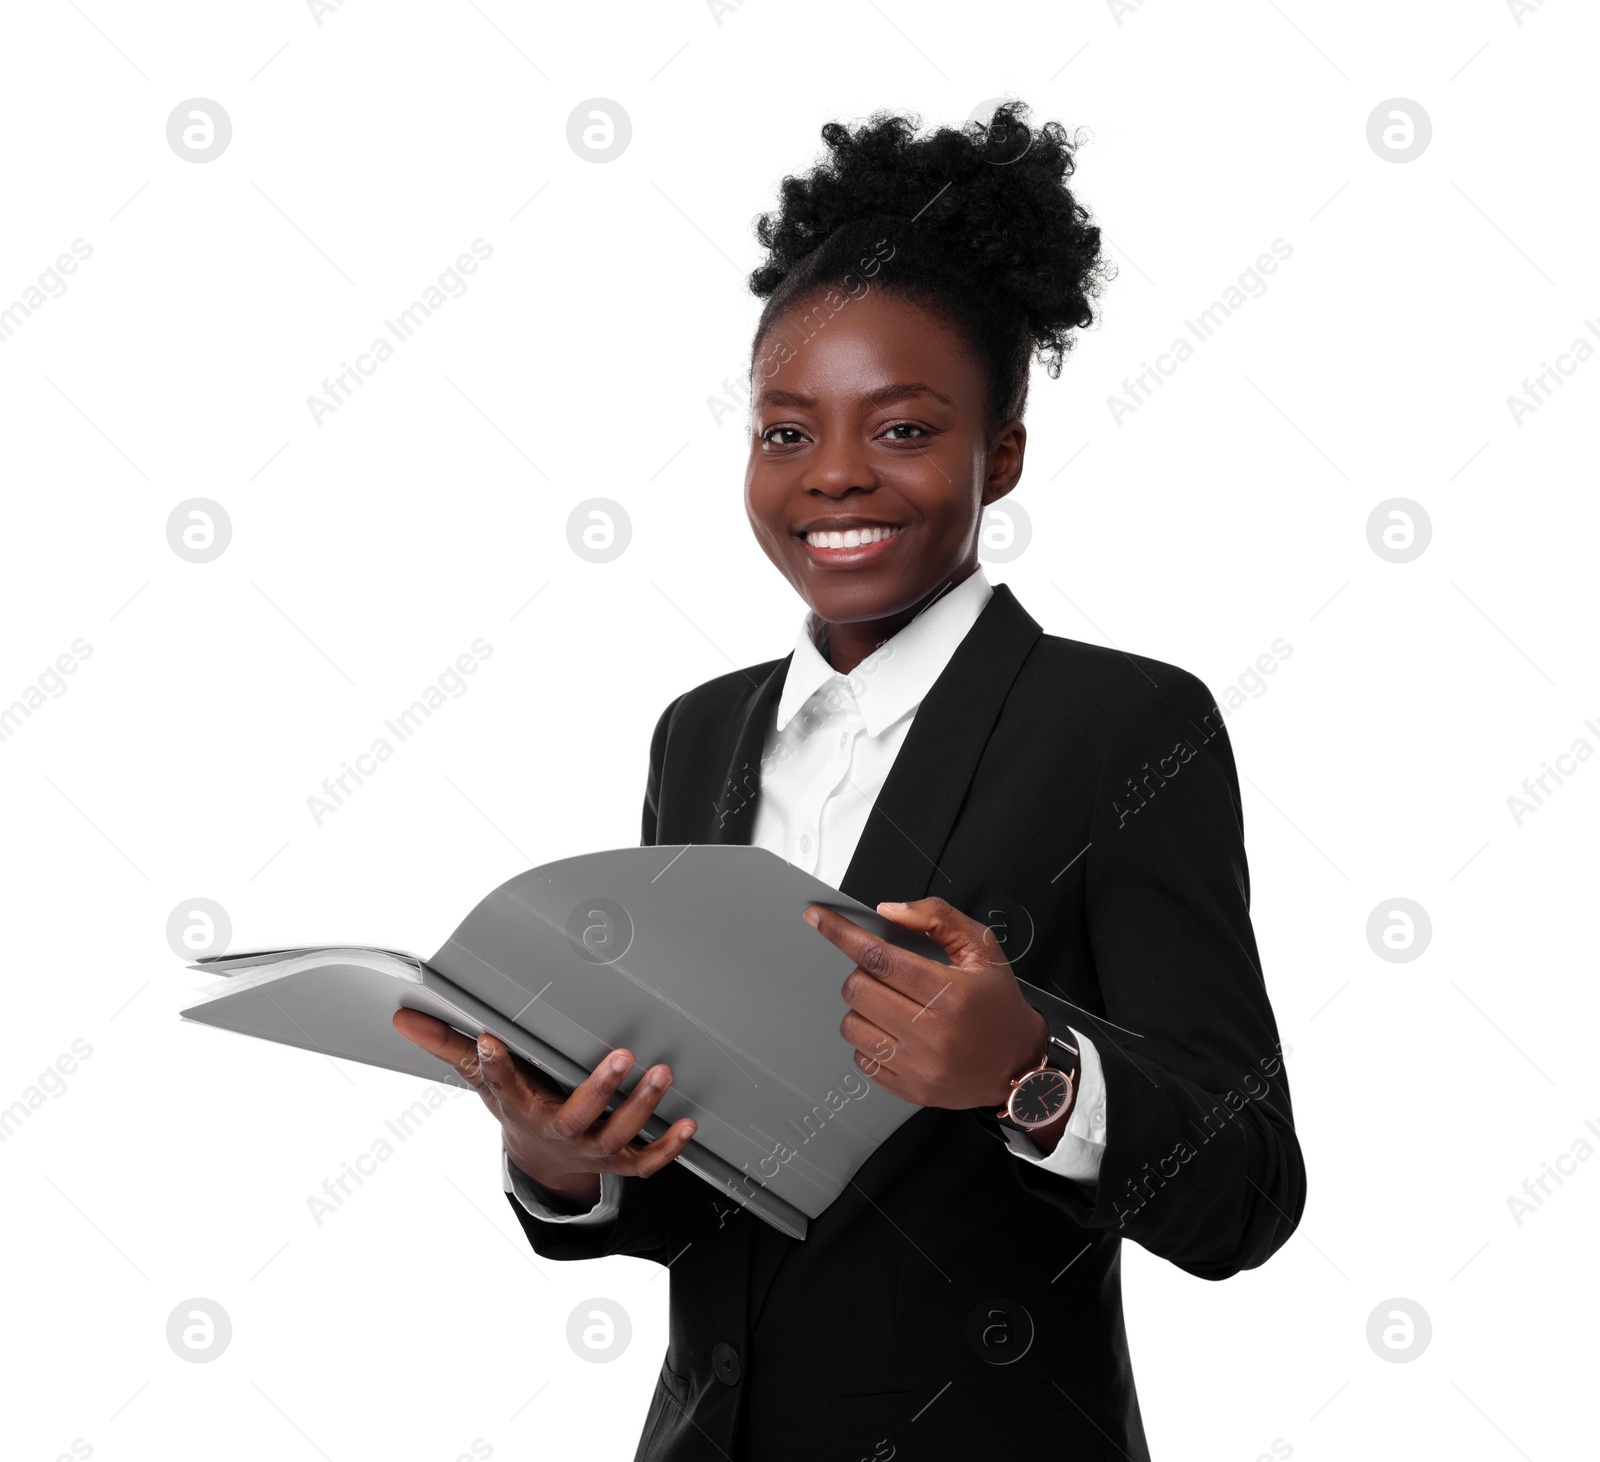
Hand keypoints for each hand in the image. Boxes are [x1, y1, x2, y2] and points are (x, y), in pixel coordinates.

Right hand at [391, 1009, 696, 1208]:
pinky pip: (644, 1162)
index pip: (500, 1085)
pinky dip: (668, 1148)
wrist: (541, 1160)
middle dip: (600, 1089)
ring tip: (662, 1073)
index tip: (491, 1040)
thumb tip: (401, 1018)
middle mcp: (557, 1130)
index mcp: (519, 1106)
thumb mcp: (480, 1078)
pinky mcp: (619, 1160)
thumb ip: (447, 1045)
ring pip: (617, 1137)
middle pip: (576, 1117)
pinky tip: (688, 1122)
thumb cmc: (517, 1103)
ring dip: (641, 1108)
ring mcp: (590, 1149)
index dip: (494, 1066)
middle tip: (622, 1055)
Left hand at [803, 895, 1049, 1112]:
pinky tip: (896, 1033)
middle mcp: (932, 1032)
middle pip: (858, 988)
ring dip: (863, 1006)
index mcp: (950, 993)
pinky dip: (870, 1040)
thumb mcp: (982, 948)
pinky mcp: (908, 1089)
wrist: (1018, 1065)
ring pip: (852, 1024)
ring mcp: (918, 1066)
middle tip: (888, 975)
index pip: (879, 957)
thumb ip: (937, 918)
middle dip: (863, 972)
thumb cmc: (998, 1004)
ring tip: (893, 1005)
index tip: (818, 917)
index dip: (842, 933)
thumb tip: (888, 912)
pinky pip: (861, 1058)